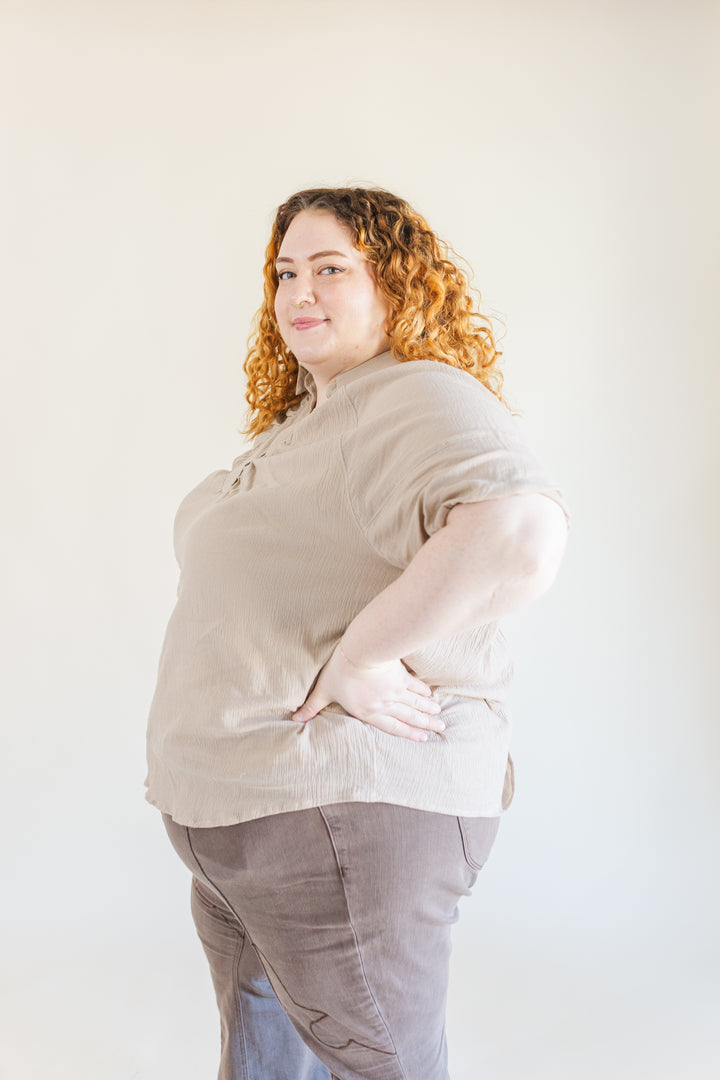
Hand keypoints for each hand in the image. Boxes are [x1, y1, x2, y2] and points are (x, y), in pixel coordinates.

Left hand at [291, 643, 444, 741]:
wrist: (362, 651)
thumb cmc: (340, 671)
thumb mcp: (323, 690)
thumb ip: (312, 707)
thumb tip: (295, 718)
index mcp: (368, 712)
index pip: (391, 726)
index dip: (407, 734)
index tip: (422, 739)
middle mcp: (386, 705)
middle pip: (409, 717)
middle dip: (425, 725)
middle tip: (440, 729)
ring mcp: (396, 691)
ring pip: (416, 704)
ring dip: (428, 711)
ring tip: (439, 716)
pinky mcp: (401, 676)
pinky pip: (415, 687)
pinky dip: (424, 692)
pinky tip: (431, 695)